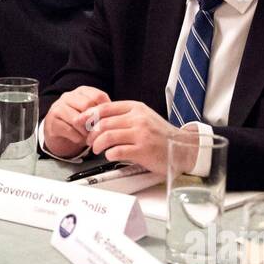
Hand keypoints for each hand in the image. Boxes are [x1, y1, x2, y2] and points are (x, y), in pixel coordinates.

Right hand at [43, 86, 110, 157]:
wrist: (60, 133)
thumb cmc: (80, 122)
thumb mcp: (92, 114)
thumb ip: (102, 112)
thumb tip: (113, 118)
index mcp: (81, 91)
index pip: (98, 96)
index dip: (106, 111)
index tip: (107, 122)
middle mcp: (68, 96)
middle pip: (87, 105)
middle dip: (95, 122)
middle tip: (98, 132)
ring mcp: (58, 107)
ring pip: (77, 119)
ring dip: (86, 132)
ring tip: (90, 137)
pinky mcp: (52, 121)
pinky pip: (69, 130)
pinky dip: (77, 138)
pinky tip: (80, 139)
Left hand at [84, 99, 199, 174]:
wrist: (183, 148)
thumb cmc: (161, 135)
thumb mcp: (144, 117)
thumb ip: (124, 116)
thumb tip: (98, 119)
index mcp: (136, 108)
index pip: (105, 107)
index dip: (89, 115)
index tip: (80, 122)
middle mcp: (138, 119)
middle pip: (103, 123)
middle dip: (91, 133)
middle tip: (90, 141)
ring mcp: (141, 134)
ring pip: (107, 136)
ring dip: (97, 144)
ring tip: (96, 149)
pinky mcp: (142, 150)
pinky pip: (116, 151)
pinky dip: (108, 154)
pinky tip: (110, 155)